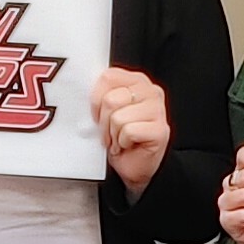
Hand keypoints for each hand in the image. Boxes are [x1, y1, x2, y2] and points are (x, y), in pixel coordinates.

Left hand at [93, 67, 171, 193]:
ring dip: (113, 134)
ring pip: (118, 117)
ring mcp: (158, 110)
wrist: (133, 166)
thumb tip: (83, 90)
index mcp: (137, 81)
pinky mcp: (159, 130)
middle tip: (109, 131)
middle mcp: (150, 92)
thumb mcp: (107, 110)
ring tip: (119, 139)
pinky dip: (122, 143)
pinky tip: (128, 145)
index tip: (97, 114)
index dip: (96, 99)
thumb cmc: (120, 138)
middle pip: (111, 99)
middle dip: (104, 121)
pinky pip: (128, 131)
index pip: (108, 77)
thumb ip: (101, 95)